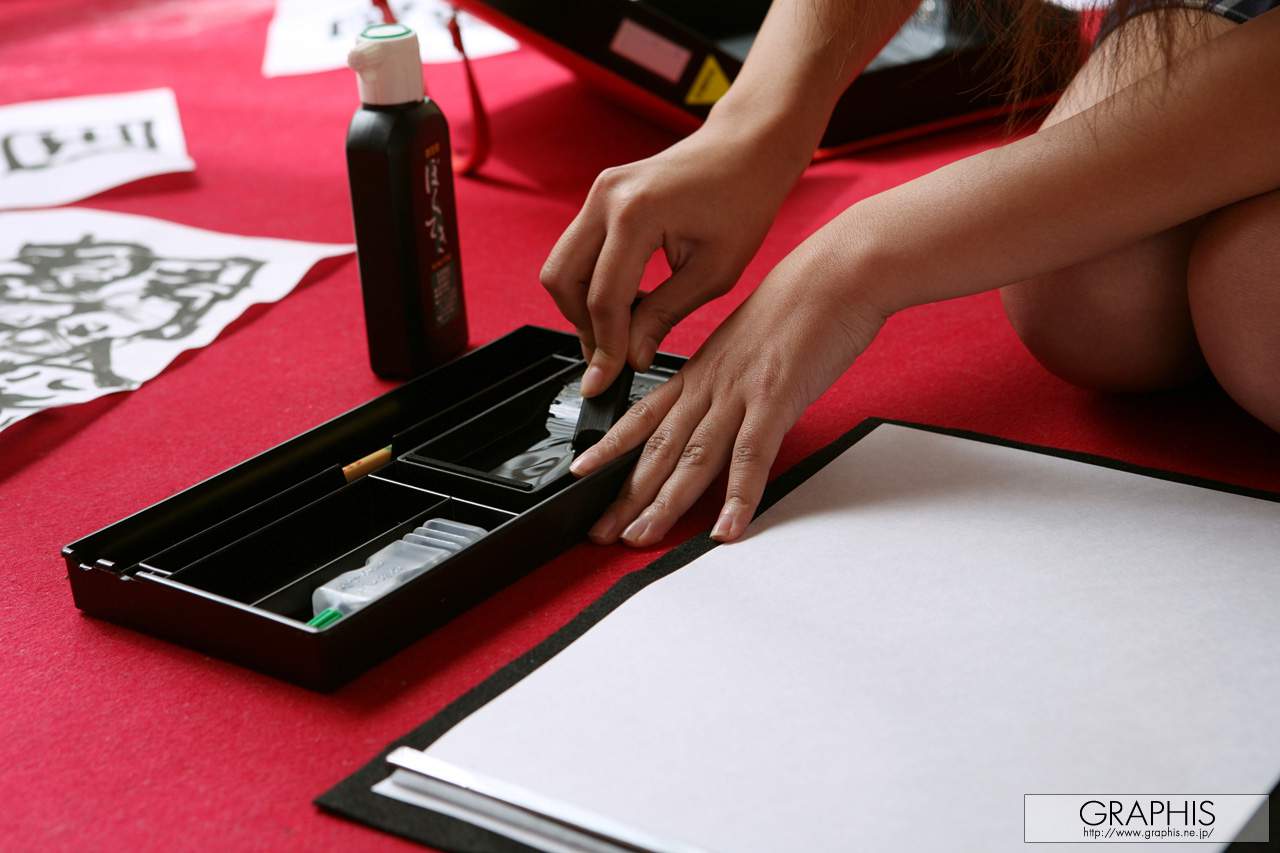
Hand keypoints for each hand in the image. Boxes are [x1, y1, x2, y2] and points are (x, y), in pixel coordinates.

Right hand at [539, 112, 807, 396]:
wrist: (747, 149)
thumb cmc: (742, 202)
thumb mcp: (713, 273)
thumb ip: (664, 316)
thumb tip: (630, 357)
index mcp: (637, 214)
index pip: (604, 297)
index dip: (606, 346)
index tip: (608, 379)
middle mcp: (606, 197)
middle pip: (563, 280)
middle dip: (582, 326)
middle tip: (611, 358)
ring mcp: (599, 192)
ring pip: (563, 266)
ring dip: (583, 306)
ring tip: (622, 332)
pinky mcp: (601, 196)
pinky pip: (578, 250)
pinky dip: (592, 283)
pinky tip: (627, 302)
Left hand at [568, 242, 887, 544]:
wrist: (837, 274)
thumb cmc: (800, 307)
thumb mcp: (746, 344)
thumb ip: (727, 380)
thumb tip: (719, 409)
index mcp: (701, 372)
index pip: (643, 416)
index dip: (609, 448)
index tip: (580, 473)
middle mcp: (710, 385)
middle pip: (658, 449)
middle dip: (625, 495)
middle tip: (599, 531)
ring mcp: (740, 393)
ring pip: (693, 458)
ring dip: (664, 504)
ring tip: (641, 538)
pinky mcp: (776, 400)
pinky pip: (751, 457)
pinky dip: (738, 497)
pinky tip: (725, 529)